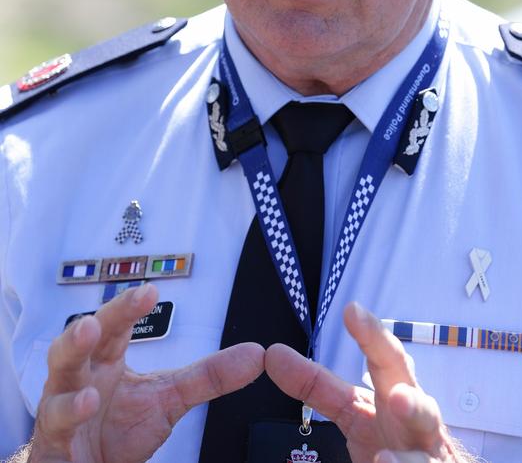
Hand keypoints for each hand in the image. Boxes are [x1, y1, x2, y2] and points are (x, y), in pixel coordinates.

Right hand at [29, 283, 263, 462]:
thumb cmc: (120, 427)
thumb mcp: (171, 400)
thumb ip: (210, 376)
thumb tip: (257, 354)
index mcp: (108, 358)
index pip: (117, 326)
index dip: (129, 308)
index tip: (150, 292)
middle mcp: (81, 375)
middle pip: (81, 341)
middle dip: (93, 325)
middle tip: (105, 316)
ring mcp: (62, 405)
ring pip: (58, 377)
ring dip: (71, 358)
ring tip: (89, 351)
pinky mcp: (53, 440)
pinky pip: (56, 421)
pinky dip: (70, 411)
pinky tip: (89, 402)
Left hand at [265, 302, 464, 462]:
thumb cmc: (392, 435)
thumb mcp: (352, 410)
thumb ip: (316, 385)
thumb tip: (273, 355)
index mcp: (395, 390)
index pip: (382, 358)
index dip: (369, 335)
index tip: (351, 310)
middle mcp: (417, 415)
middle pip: (415, 396)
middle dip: (408, 396)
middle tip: (396, 398)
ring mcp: (430, 449)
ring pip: (425, 439)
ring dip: (411, 442)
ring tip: (385, 458)